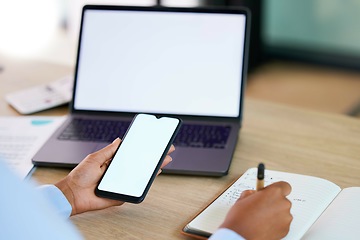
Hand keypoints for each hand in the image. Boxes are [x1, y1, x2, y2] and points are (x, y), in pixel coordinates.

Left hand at [55, 138, 174, 215]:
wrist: (72, 195)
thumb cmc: (80, 176)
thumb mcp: (95, 158)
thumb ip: (109, 150)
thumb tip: (120, 140)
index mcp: (112, 163)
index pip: (132, 155)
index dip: (143, 150)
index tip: (154, 143)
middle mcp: (118, 173)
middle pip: (140, 165)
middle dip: (153, 158)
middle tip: (166, 150)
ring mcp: (121, 184)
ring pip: (140, 176)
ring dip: (153, 169)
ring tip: (164, 161)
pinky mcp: (121, 195)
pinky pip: (135, 190)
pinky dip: (144, 184)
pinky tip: (153, 176)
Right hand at [219, 181, 292, 239]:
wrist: (240, 236)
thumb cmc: (240, 218)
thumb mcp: (242, 199)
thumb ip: (252, 193)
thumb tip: (253, 194)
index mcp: (274, 192)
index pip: (284, 186)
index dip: (276, 189)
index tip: (270, 192)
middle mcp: (283, 204)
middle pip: (283, 200)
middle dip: (274, 202)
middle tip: (262, 207)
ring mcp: (285, 218)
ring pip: (283, 212)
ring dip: (275, 213)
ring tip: (261, 218)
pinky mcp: (286, 229)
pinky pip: (282, 223)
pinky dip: (276, 224)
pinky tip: (264, 225)